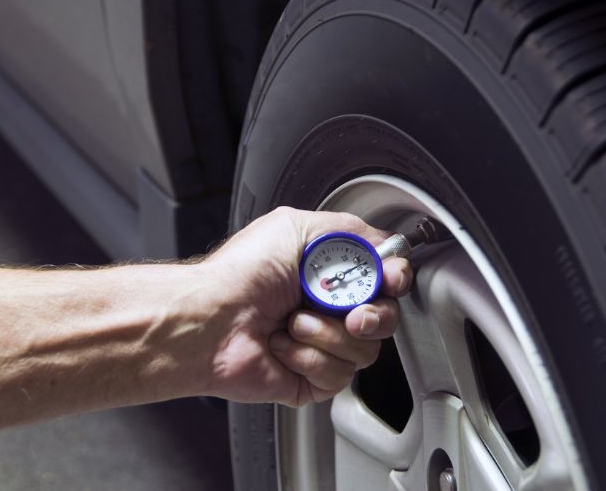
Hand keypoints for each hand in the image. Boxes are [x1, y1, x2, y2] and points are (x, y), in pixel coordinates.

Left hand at [200, 207, 412, 406]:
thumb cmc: (240, 274)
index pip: (384, 279)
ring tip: (292, 322)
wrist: (211, 319)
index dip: (394, 279)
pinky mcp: (311, 379)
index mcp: (326, 273)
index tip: (389, 279)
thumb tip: (385, 246)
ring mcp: (320, 344)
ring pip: (365, 349)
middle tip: (350, 312)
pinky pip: (340, 375)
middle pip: (385, 317)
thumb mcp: (296, 227)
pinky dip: (310, 357)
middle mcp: (326, 308)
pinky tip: (283, 346)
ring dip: (328, 334)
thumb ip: (350, 231)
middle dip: (373, 314)